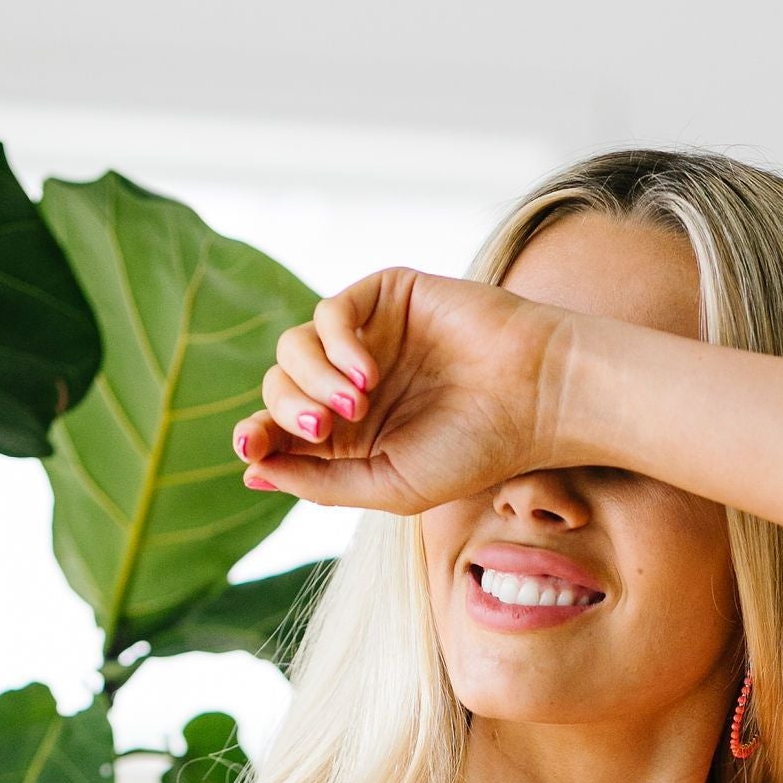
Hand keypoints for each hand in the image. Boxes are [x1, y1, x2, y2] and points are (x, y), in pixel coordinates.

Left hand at [234, 270, 571, 518]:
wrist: (534, 397)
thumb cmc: (474, 450)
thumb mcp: (390, 486)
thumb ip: (321, 482)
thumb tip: (251, 471)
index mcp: (350, 436)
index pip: (280, 431)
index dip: (256, 437)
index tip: (248, 448)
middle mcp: (351, 385)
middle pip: (278, 388)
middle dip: (285, 410)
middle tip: (319, 428)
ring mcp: (366, 338)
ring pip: (294, 347)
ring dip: (310, 378)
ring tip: (355, 404)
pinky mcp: (385, 296)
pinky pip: (330, 312)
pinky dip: (336, 343)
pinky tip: (366, 373)